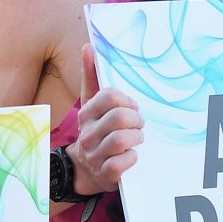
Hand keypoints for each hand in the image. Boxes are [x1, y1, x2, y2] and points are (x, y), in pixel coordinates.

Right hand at [69, 44, 143, 193]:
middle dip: (136, 120)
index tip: (131, 108)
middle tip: (138, 125)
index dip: (128, 101)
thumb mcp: (91, 104)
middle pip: (119, 118)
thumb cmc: (95, 131)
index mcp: (86, 113)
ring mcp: (94, 154)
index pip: (110, 97)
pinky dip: (132, 158)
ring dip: (136, 138)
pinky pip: (121, 163)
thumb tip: (88, 47)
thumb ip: (91, 76)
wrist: (84, 169)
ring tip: (136, 139)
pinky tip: (131, 155)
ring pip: (121, 140)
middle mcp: (87, 134)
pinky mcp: (104, 174)